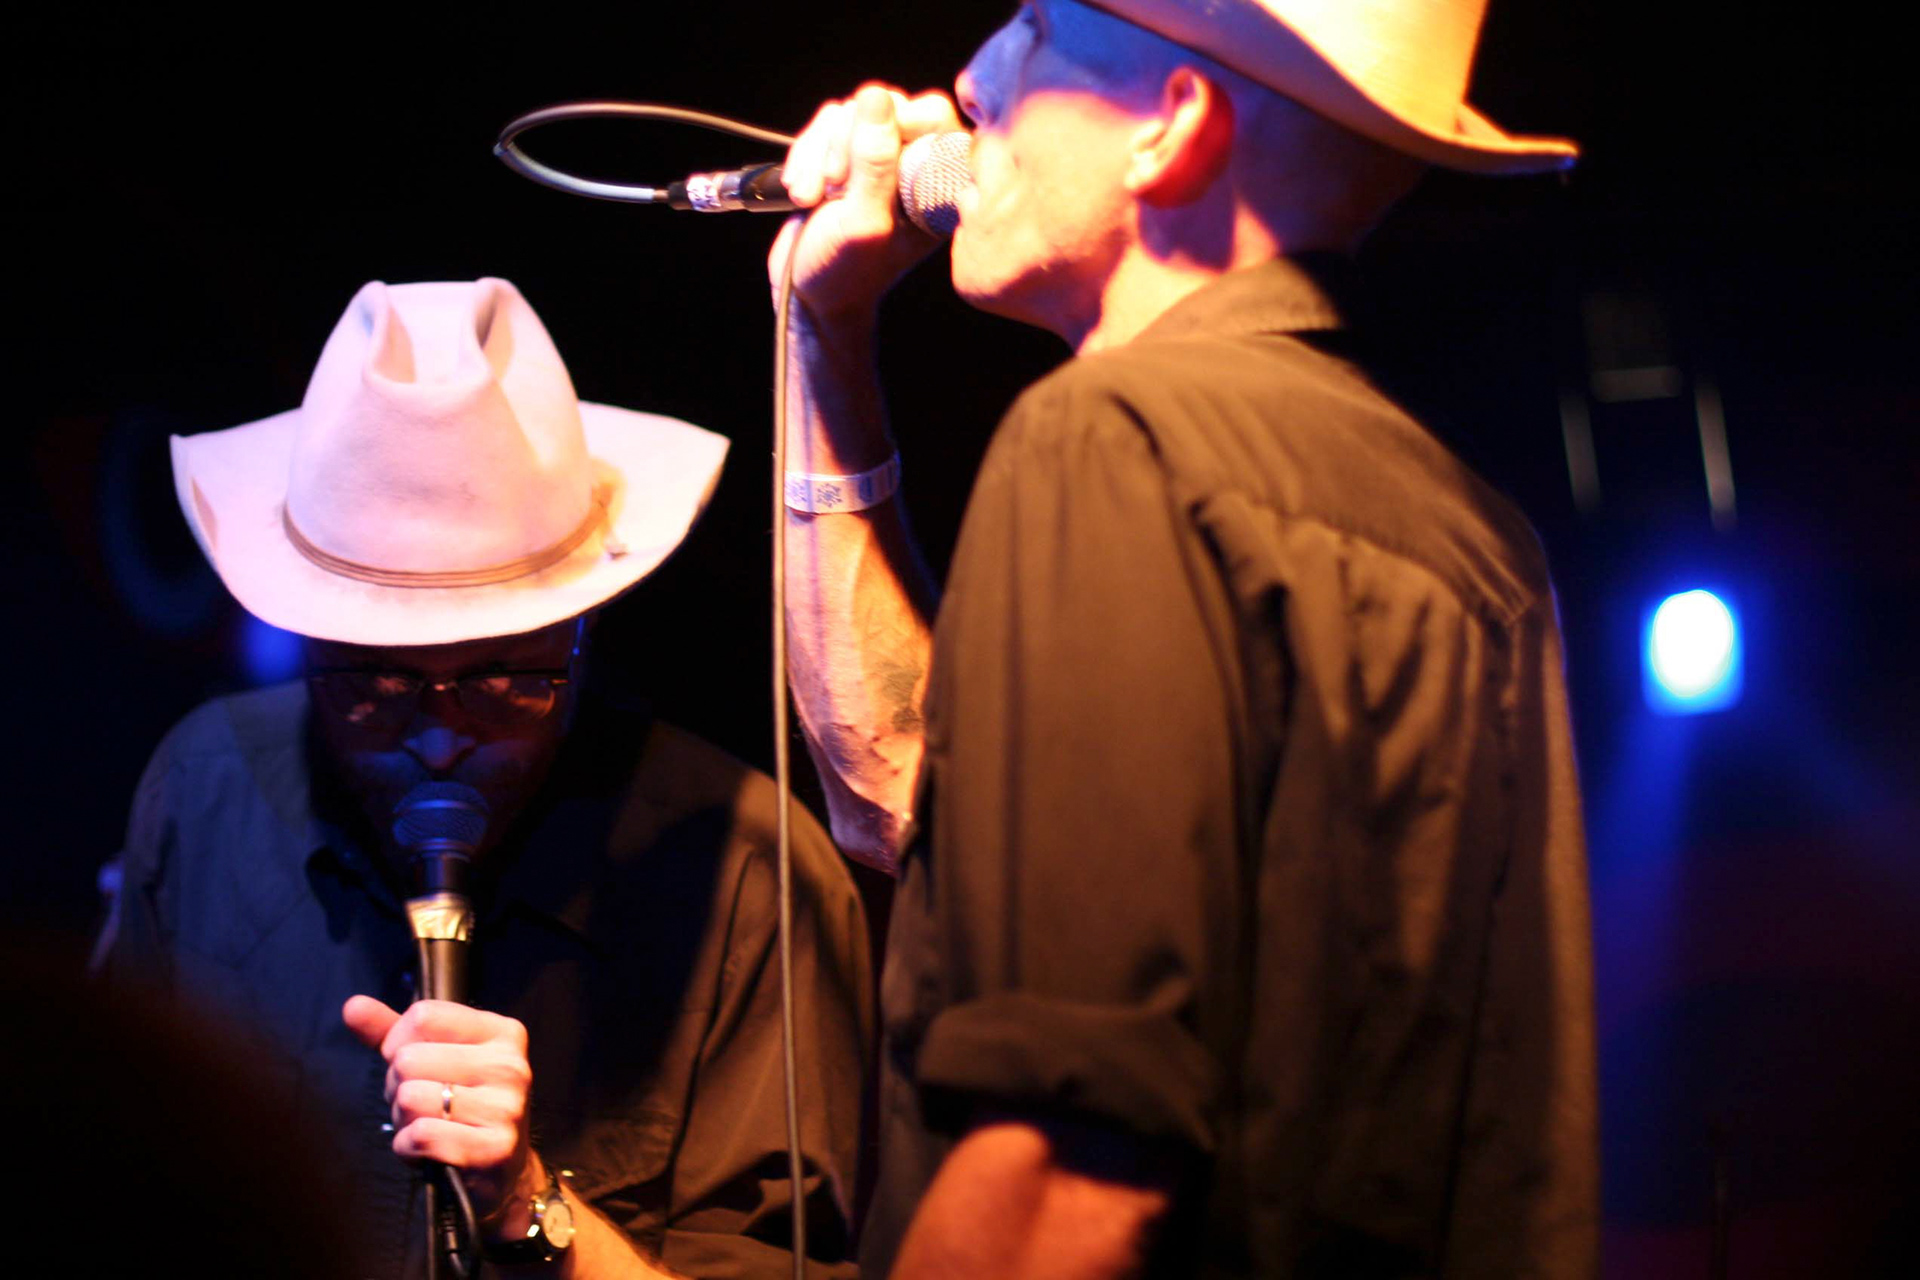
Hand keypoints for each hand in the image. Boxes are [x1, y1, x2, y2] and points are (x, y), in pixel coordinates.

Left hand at [343, 995, 537, 1219]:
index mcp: (501, 1032)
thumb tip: (352, 1005)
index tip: (416, 1068)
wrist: (500, 1172)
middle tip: (420, 1105)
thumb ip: (392, 1032)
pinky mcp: (494, 1148)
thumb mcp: (432, 1060)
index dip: (399, 1044)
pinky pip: (421, 1135)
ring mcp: (506, 1107)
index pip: (423, 1016)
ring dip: (402, 1120)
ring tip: (425, 1126)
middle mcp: (509, 1065)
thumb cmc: (460, 1108)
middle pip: (409, 1058)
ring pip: (410, 1098)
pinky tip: (426, 1151)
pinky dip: (408, 1148)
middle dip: (397, 1087)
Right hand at [770, 83, 965, 325]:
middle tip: (834, 186)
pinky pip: (828, 124)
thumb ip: (874, 162)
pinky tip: (801, 191)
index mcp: (937, 185)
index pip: (934, 116)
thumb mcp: (862, 221)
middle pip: (889, 107)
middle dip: (848, 142)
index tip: (863, 154)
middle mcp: (913, 166)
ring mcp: (879, 159)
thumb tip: (876, 96)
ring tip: (810, 196)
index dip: (898, 121)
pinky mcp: (847, 155)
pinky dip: (807, 153)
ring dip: (820, 152)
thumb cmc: (845, 272)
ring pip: (852, 113)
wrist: (808, 292)